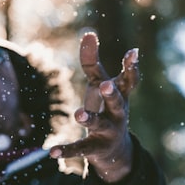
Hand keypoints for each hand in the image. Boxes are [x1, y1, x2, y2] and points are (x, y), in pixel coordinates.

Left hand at [50, 31, 137, 182]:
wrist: (115, 150)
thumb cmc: (106, 107)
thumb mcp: (98, 84)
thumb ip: (92, 61)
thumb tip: (89, 33)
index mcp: (121, 96)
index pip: (129, 80)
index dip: (131, 67)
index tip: (133, 53)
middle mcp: (119, 113)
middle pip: (118, 102)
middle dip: (112, 94)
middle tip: (106, 84)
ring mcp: (108, 132)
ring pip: (100, 124)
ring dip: (89, 118)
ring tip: (78, 114)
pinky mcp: (95, 148)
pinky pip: (80, 149)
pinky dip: (66, 150)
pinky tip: (52, 152)